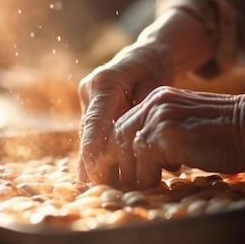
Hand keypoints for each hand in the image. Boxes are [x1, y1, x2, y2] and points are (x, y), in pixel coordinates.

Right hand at [78, 41, 173, 183]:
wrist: (145, 54)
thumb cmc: (155, 68)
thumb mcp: (158, 87)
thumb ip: (149, 117)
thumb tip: (155, 152)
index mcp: (105, 81)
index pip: (95, 120)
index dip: (93, 148)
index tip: (94, 171)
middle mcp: (89, 91)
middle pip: (88, 132)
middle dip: (93, 162)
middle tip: (98, 189)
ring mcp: (87, 100)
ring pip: (88, 137)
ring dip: (94, 162)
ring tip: (100, 189)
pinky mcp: (90, 110)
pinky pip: (93, 135)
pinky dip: (99, 154)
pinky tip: (101, 179)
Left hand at [108, 86, 244, 188]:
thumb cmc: (231, 135)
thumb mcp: (190, 129)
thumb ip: (166, 137)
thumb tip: (146, 163)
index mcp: (159, 99)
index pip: (123, 125)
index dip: (118, 153)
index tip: (118, 175)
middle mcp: (155, 103)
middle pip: (117, 136)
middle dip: (117, 165)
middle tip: (121, 187)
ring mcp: (161, 117)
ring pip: (128, 149)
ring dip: (132, 173)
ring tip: (144, 187)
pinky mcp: (170, 134)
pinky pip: (143, 161)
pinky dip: (147, 177)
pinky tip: (162, 183)